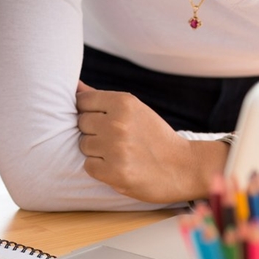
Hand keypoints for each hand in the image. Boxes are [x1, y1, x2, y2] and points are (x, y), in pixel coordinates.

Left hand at [75, 81, 225, 202]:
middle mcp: (118, 123)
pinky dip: (100, 168)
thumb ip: (101, 99)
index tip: (105, 120)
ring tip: (119, 153)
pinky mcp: (115, 172)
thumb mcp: (134, 110)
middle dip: (94, 131)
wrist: (183, 167)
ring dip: (97, 151)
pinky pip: (88, 166)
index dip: (90, 112)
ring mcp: (116, 148)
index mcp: (124, 103)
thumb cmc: (154, 136)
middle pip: (81, 123)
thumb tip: (74, 86)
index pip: (82, 101)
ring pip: (83, 145)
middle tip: (116, 139)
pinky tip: (118, 166)